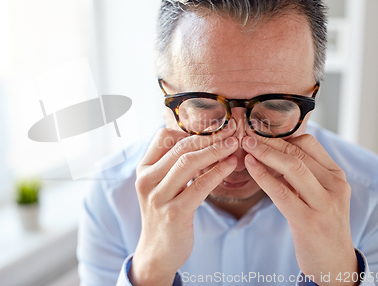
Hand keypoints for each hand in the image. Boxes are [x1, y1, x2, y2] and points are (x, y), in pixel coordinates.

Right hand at [130, 123, 238, 285]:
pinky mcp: (174, 213)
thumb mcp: (161, 185)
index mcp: (143, 169)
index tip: (213, 125)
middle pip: (180, 147)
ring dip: (215, 150)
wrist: (157, 251)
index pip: (164, 136)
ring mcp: (158, 197)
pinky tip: (230, 165)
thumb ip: (173, 164)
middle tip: (231, 129)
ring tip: (234, 143)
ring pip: (188, 162)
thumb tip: (198, 138)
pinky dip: (217, 172)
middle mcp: (147, 180)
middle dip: (208, 136)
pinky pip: (199, 186)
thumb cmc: (164, 213)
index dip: (189, 128)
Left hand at [243, 134, 358, 285]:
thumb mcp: (319, 194)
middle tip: (246, 133)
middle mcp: (334, 186)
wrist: (334, 263)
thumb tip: (271, 149)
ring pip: (292, 167)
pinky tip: (249, 166)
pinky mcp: (308, 221)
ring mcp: (324, 204)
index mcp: (336, 176)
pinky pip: (281, 192)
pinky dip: (263, 175)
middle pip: (298, 153)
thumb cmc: (320, 224)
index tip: (259, 130)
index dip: (281, 134)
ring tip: (245, 145)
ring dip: (265, 153)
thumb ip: (302, 173)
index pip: (309, 143)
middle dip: (269, 141)